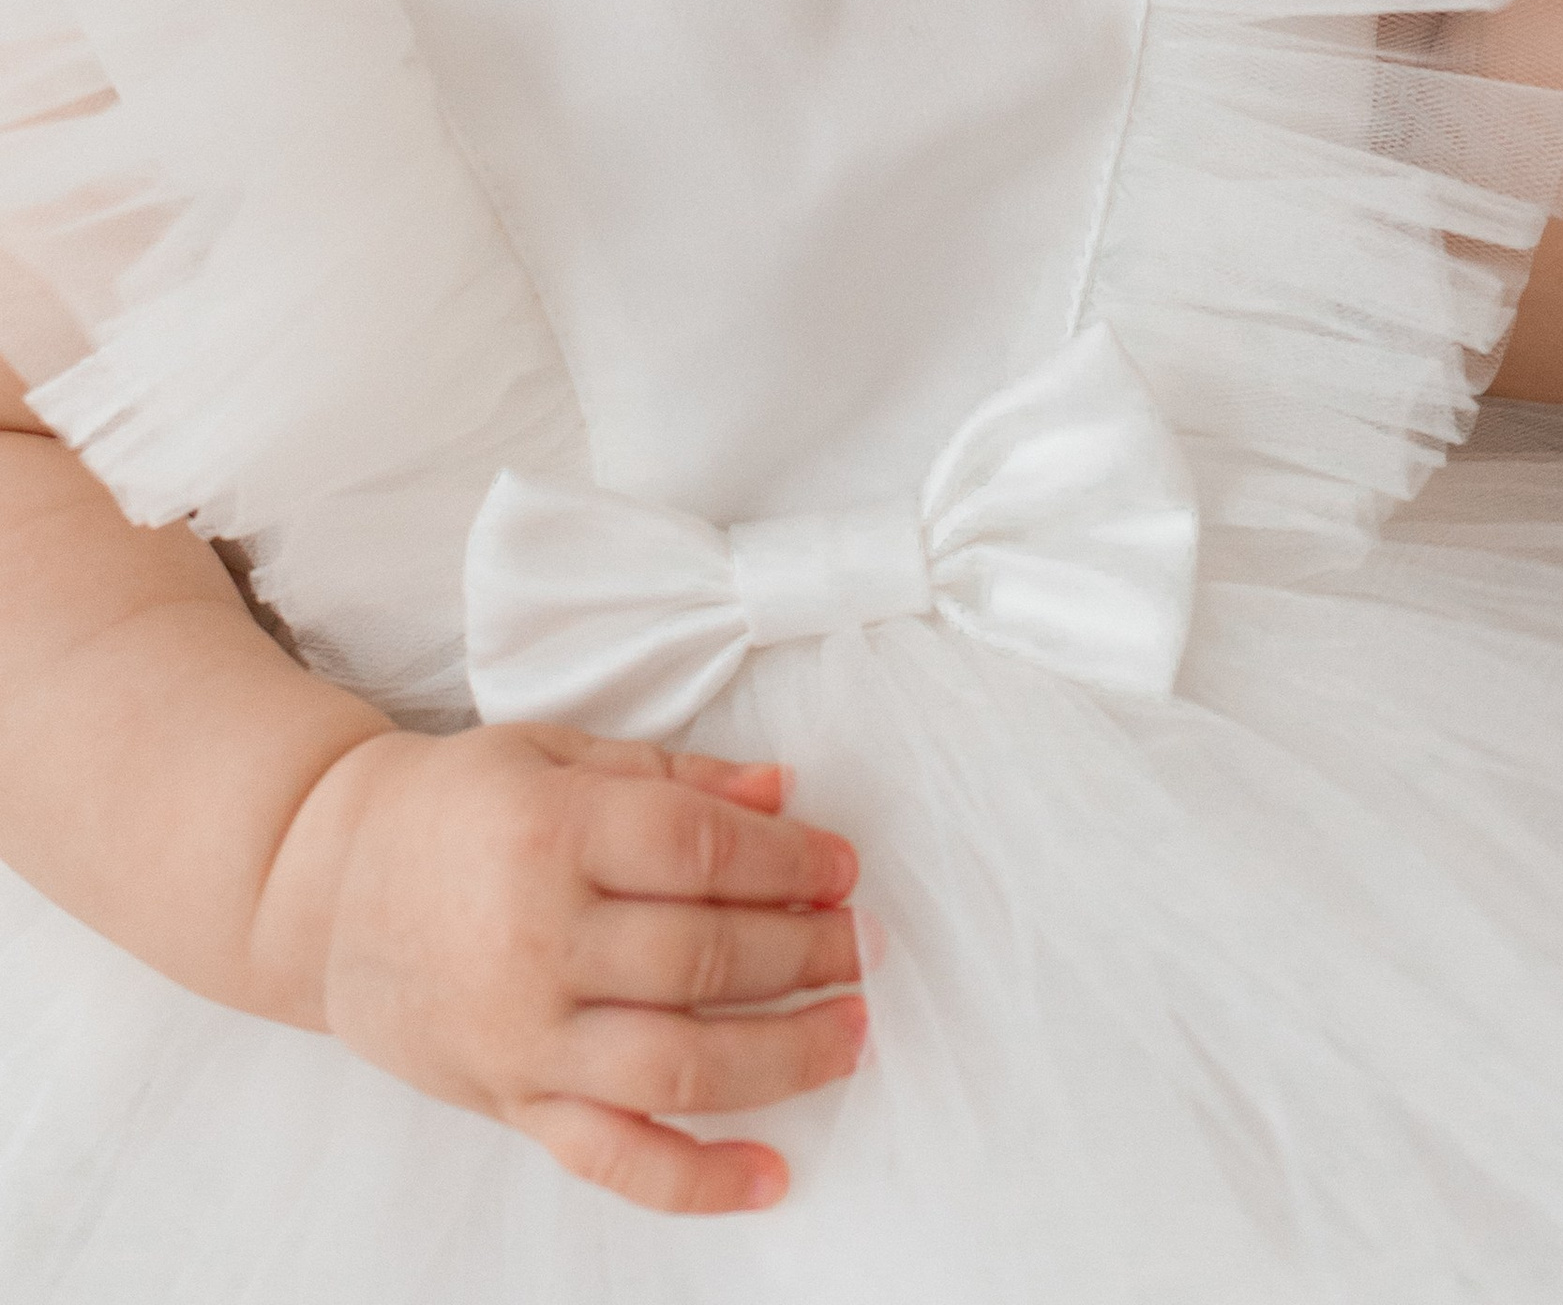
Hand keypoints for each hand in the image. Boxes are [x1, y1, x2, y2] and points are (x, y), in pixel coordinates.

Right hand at [257, 722, 864, 1214]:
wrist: (324, 890)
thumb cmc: (455, 807)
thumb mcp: (556, 754)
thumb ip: (673, 774)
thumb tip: (782, 792)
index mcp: (552, 833)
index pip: (702, 850)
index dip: (790, 858)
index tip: (845, 867)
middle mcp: (538, 941)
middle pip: (705, 955)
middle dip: (807, 950)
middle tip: (867, 944)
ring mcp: (524, 1035)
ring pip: (678, 1062)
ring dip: (784, 1054)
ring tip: (852, 1033)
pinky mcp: (512, 1103)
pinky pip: (613, 1157)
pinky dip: (697, 1180)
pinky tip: (772, 1176)